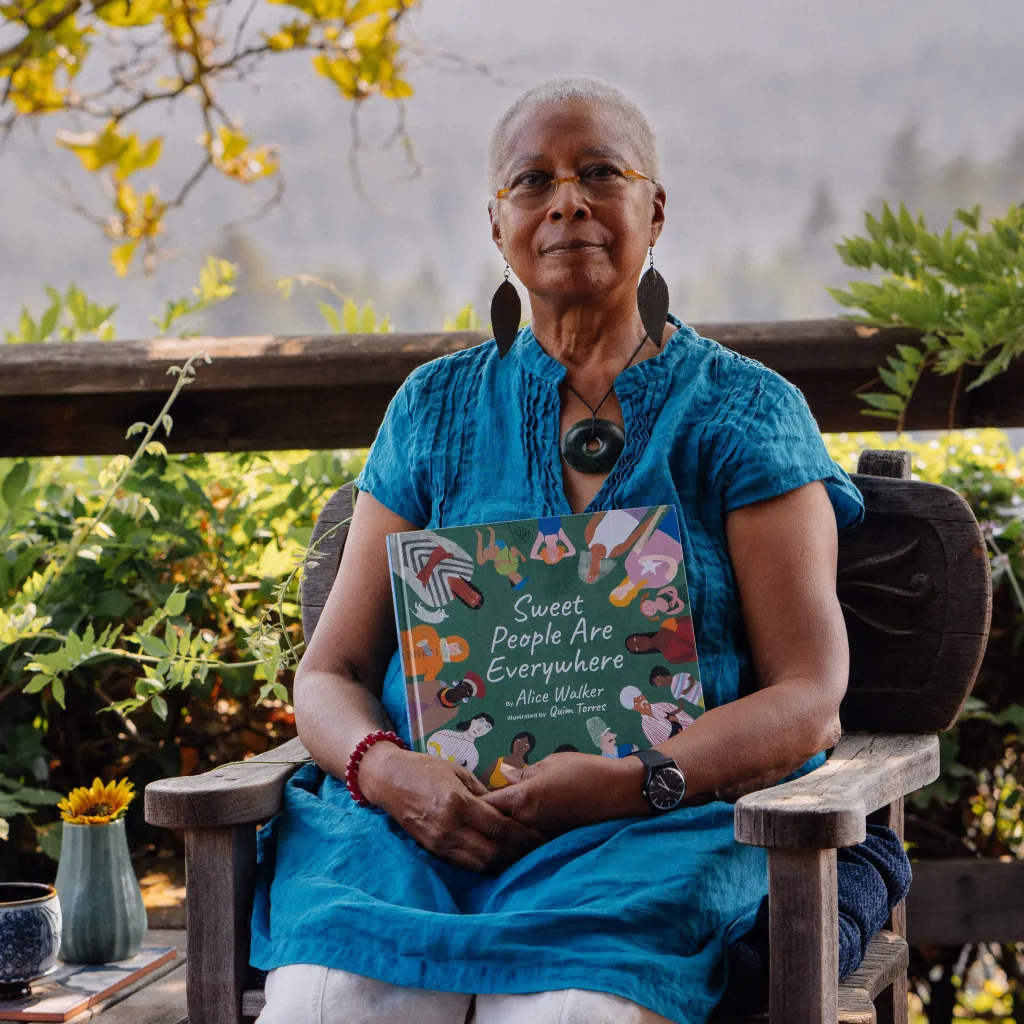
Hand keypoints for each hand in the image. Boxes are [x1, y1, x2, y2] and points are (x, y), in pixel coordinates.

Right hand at [358, 744, 544, 872]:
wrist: (389, 780)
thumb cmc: (426, 769)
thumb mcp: (458, 772)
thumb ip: (483, 792)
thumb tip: (507, 807)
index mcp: (458, 802)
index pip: (498, 826)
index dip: (522, 834)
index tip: (539, 835)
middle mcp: (449, 826)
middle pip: (492, 851)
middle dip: (517, 852)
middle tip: (536, 848)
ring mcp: (439, 842)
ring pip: (479, 863)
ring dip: (502, 861)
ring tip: (519, 854)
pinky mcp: (432, 850)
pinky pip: (464, 863)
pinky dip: (483, 863)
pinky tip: (495, 855)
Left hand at [483, 752, 647, 836]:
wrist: (619, 792)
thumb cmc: (585, 770)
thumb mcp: (551, 762)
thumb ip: (524, 773)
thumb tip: (505, 776)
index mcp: (523, 798)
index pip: (485, 806)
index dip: (472, 803)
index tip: (463, 799)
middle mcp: (528, 822)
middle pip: (492, 827)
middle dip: (480, 823)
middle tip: (469, 816)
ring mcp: (540, 836)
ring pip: (508, 840)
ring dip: (498, 835)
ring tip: (486, 828)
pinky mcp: (552, 842)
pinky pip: (526, 843)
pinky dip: (516, 841)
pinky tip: (513, 835)